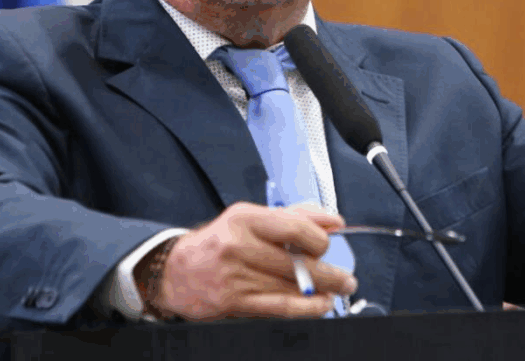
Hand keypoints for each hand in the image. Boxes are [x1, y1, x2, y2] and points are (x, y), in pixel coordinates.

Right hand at [150, 202, 357, 320]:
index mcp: (245, 218)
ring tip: (337, 292)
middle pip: (297, 262)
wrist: (178, 271)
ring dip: (322, 292)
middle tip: (347, 278)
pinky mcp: (234, 301)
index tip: (328, 245)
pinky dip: (306, 308)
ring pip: (291, 287)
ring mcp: (235, 275)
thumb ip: (296, 216)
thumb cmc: (221, 241)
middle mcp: (239, 245)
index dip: (319, 239)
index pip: (294, 227)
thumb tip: (335, 222)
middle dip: (330, 273)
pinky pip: (280, 307)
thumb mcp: (253, 218)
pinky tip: (320, 305)